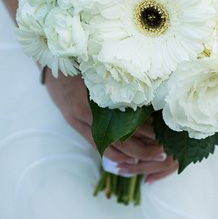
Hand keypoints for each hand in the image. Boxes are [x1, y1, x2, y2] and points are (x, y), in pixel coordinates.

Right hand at [43, 70, 177, 181]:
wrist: (51, 59)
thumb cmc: (83, 59)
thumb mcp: (104, 66)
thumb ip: (124, 79)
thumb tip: (152, 90)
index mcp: (99, 96)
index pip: (128, 120)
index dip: (148, 130)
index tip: (165, 134)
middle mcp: (88, 111)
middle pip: (120, 138)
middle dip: (143, 147)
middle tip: (163, 152)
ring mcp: (79, 119)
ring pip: (108, 145)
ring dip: (131, 154)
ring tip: (150, 158)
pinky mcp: (74, 122)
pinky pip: (94, 144)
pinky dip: (112, 154)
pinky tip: (127, 159)